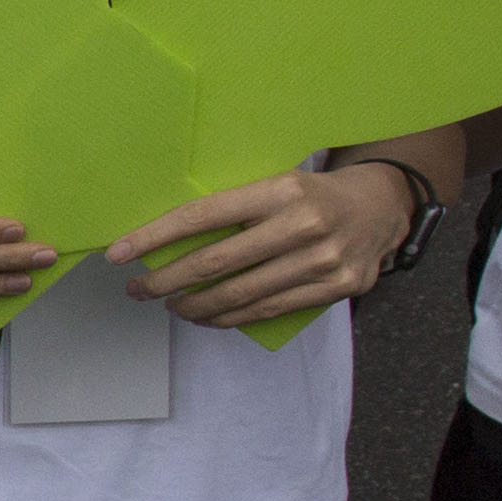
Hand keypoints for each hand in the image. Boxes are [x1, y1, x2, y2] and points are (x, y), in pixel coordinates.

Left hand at [108, 160, 412, 328]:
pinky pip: (268, 311)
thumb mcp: (278, 182)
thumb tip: (167, 236)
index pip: (203, 216)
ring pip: (240, 296)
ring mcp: (323, 260)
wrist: (383, 206)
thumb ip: (235, 206)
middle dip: (166, 281)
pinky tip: (208, 317)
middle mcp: (303, 224)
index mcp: (280, 189)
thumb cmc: (312, 193)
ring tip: (170, 305)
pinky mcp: (337, 288)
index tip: (118, 253)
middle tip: (138, 288)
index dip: (155, 237)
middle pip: (216, 264)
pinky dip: (230, 318)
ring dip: (194, 306)